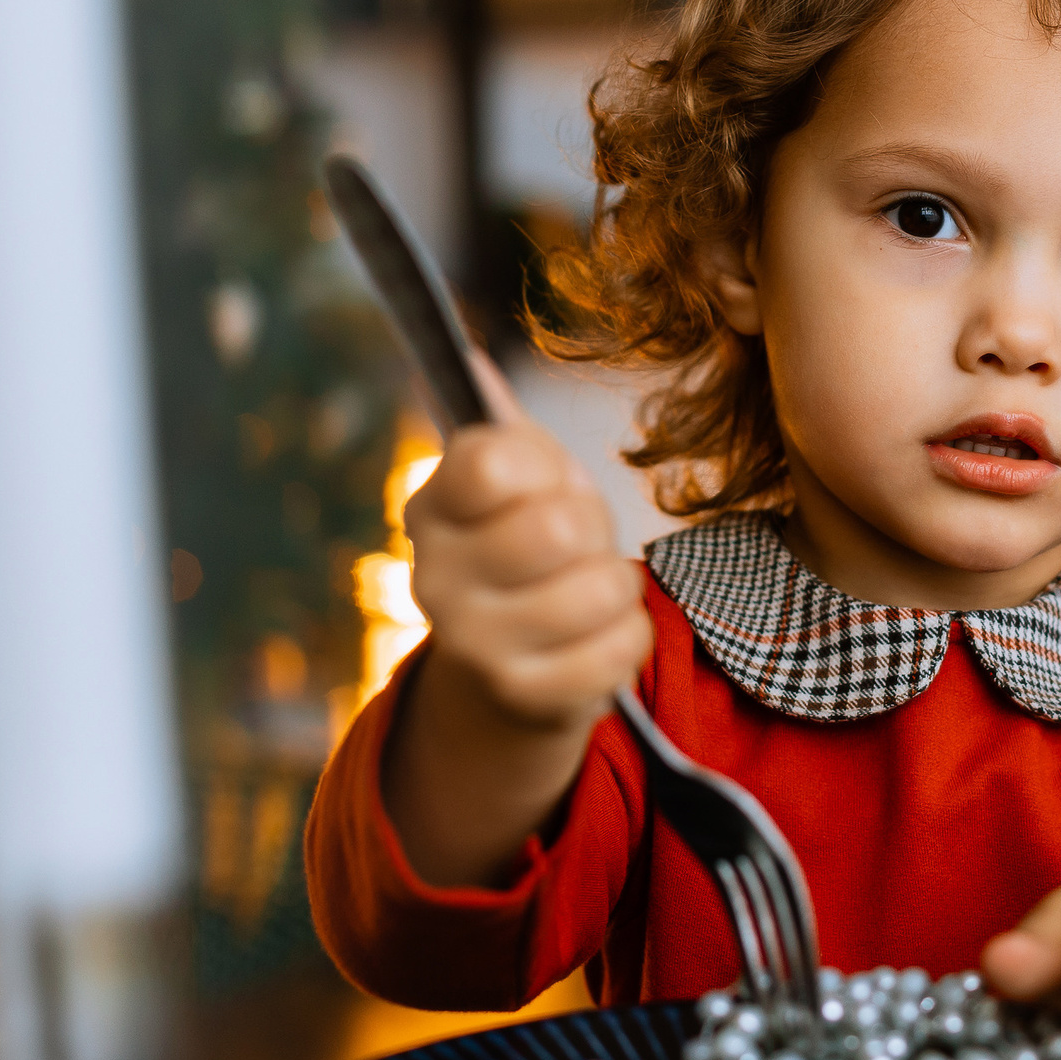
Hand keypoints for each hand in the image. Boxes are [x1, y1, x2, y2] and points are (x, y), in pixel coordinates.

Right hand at [403, 359, 653, 733]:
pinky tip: (594, 636)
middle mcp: (436, 579)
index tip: (535, 487)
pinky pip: (623, 647)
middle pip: (560, 527)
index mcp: (432, 508)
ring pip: (601, 589)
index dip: (542, 469)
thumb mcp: (519, 482)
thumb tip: (472, 362)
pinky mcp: (525, 697)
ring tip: (584, 590)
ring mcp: (476, 645)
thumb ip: (502, 431)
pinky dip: (627, 636)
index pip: (492, 463)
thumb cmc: (527, 549)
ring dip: (615, 585)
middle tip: (571, 546)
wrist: (513, 664)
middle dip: (591, 529)